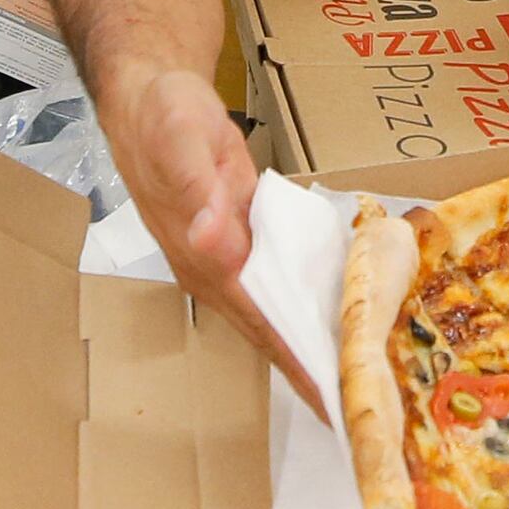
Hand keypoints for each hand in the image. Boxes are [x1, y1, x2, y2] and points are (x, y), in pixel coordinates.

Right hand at [117, 65, 325, 421]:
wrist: (147, 97)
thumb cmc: (163, 118)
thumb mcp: (180, 143)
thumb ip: (197, 192)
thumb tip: (212, 240)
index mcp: (205, 258)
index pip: (261, 322)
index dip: (296, 362)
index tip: (332, 403)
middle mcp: (216, 269)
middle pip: (271, 332)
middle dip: (312, 372)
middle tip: (360, 411)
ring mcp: (229, 257)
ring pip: (278, 312)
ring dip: (313, 344)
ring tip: (358, 377)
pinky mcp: (242, 237)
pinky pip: (281, 281)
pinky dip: (311, 303)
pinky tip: (340, 314)